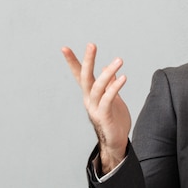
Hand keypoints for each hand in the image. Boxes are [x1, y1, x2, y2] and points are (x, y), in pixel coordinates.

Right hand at [62, 43, 130, 173]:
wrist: (116, 142)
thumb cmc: (114, 120)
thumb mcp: (112, 98)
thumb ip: (109, 85)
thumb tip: (107, 68)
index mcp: (90, 94)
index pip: (80, 75)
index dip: (73, 62)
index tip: (64, 48)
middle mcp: (89, 100)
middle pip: (86, 77)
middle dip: (88, 60)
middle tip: (91, 45)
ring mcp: (95, 108)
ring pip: (98, 86)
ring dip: (108, 72)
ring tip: (119, 60)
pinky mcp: (104, 115)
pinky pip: (108, 99)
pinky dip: (115, 87)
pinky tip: (123, 78)